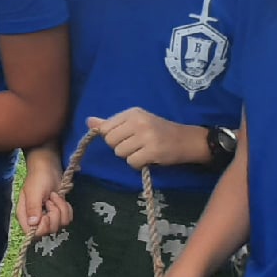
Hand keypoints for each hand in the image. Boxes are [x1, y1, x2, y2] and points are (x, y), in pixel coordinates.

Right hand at [17, 153, 72, 237]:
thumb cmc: (38, 178)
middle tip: (50, 200)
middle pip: (50, 230)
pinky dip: (67, 208)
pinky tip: (61, 199)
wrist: (49, 168)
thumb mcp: (34, 192)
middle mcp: (36, 219)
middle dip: (54, 214)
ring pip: (61, 224)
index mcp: (25, 215)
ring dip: (61, 208)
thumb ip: (33, 208)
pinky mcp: (59, 213)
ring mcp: (48, 216)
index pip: (33, 233)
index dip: (43, 227)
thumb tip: (33, 224)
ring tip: (55, 196)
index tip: (46, 215)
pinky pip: (67, 218)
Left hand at [88, 109, 205, 168]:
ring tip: (143, 150)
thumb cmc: (158, 131)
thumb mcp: (135, 122)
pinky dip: (138, 164)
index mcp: (132, 112)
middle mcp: (138, 122)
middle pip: (110, 141)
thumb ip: (111, 123)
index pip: (106, 128)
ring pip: (120, 152)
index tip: (127, 136)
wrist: (188, 140)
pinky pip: (131, 162)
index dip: (113, 136)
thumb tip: (88, 122)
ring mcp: (146, 136)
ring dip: (129, 156)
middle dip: (120, 147)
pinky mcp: (153, 151)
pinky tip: (148, 158)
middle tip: (136, 145)